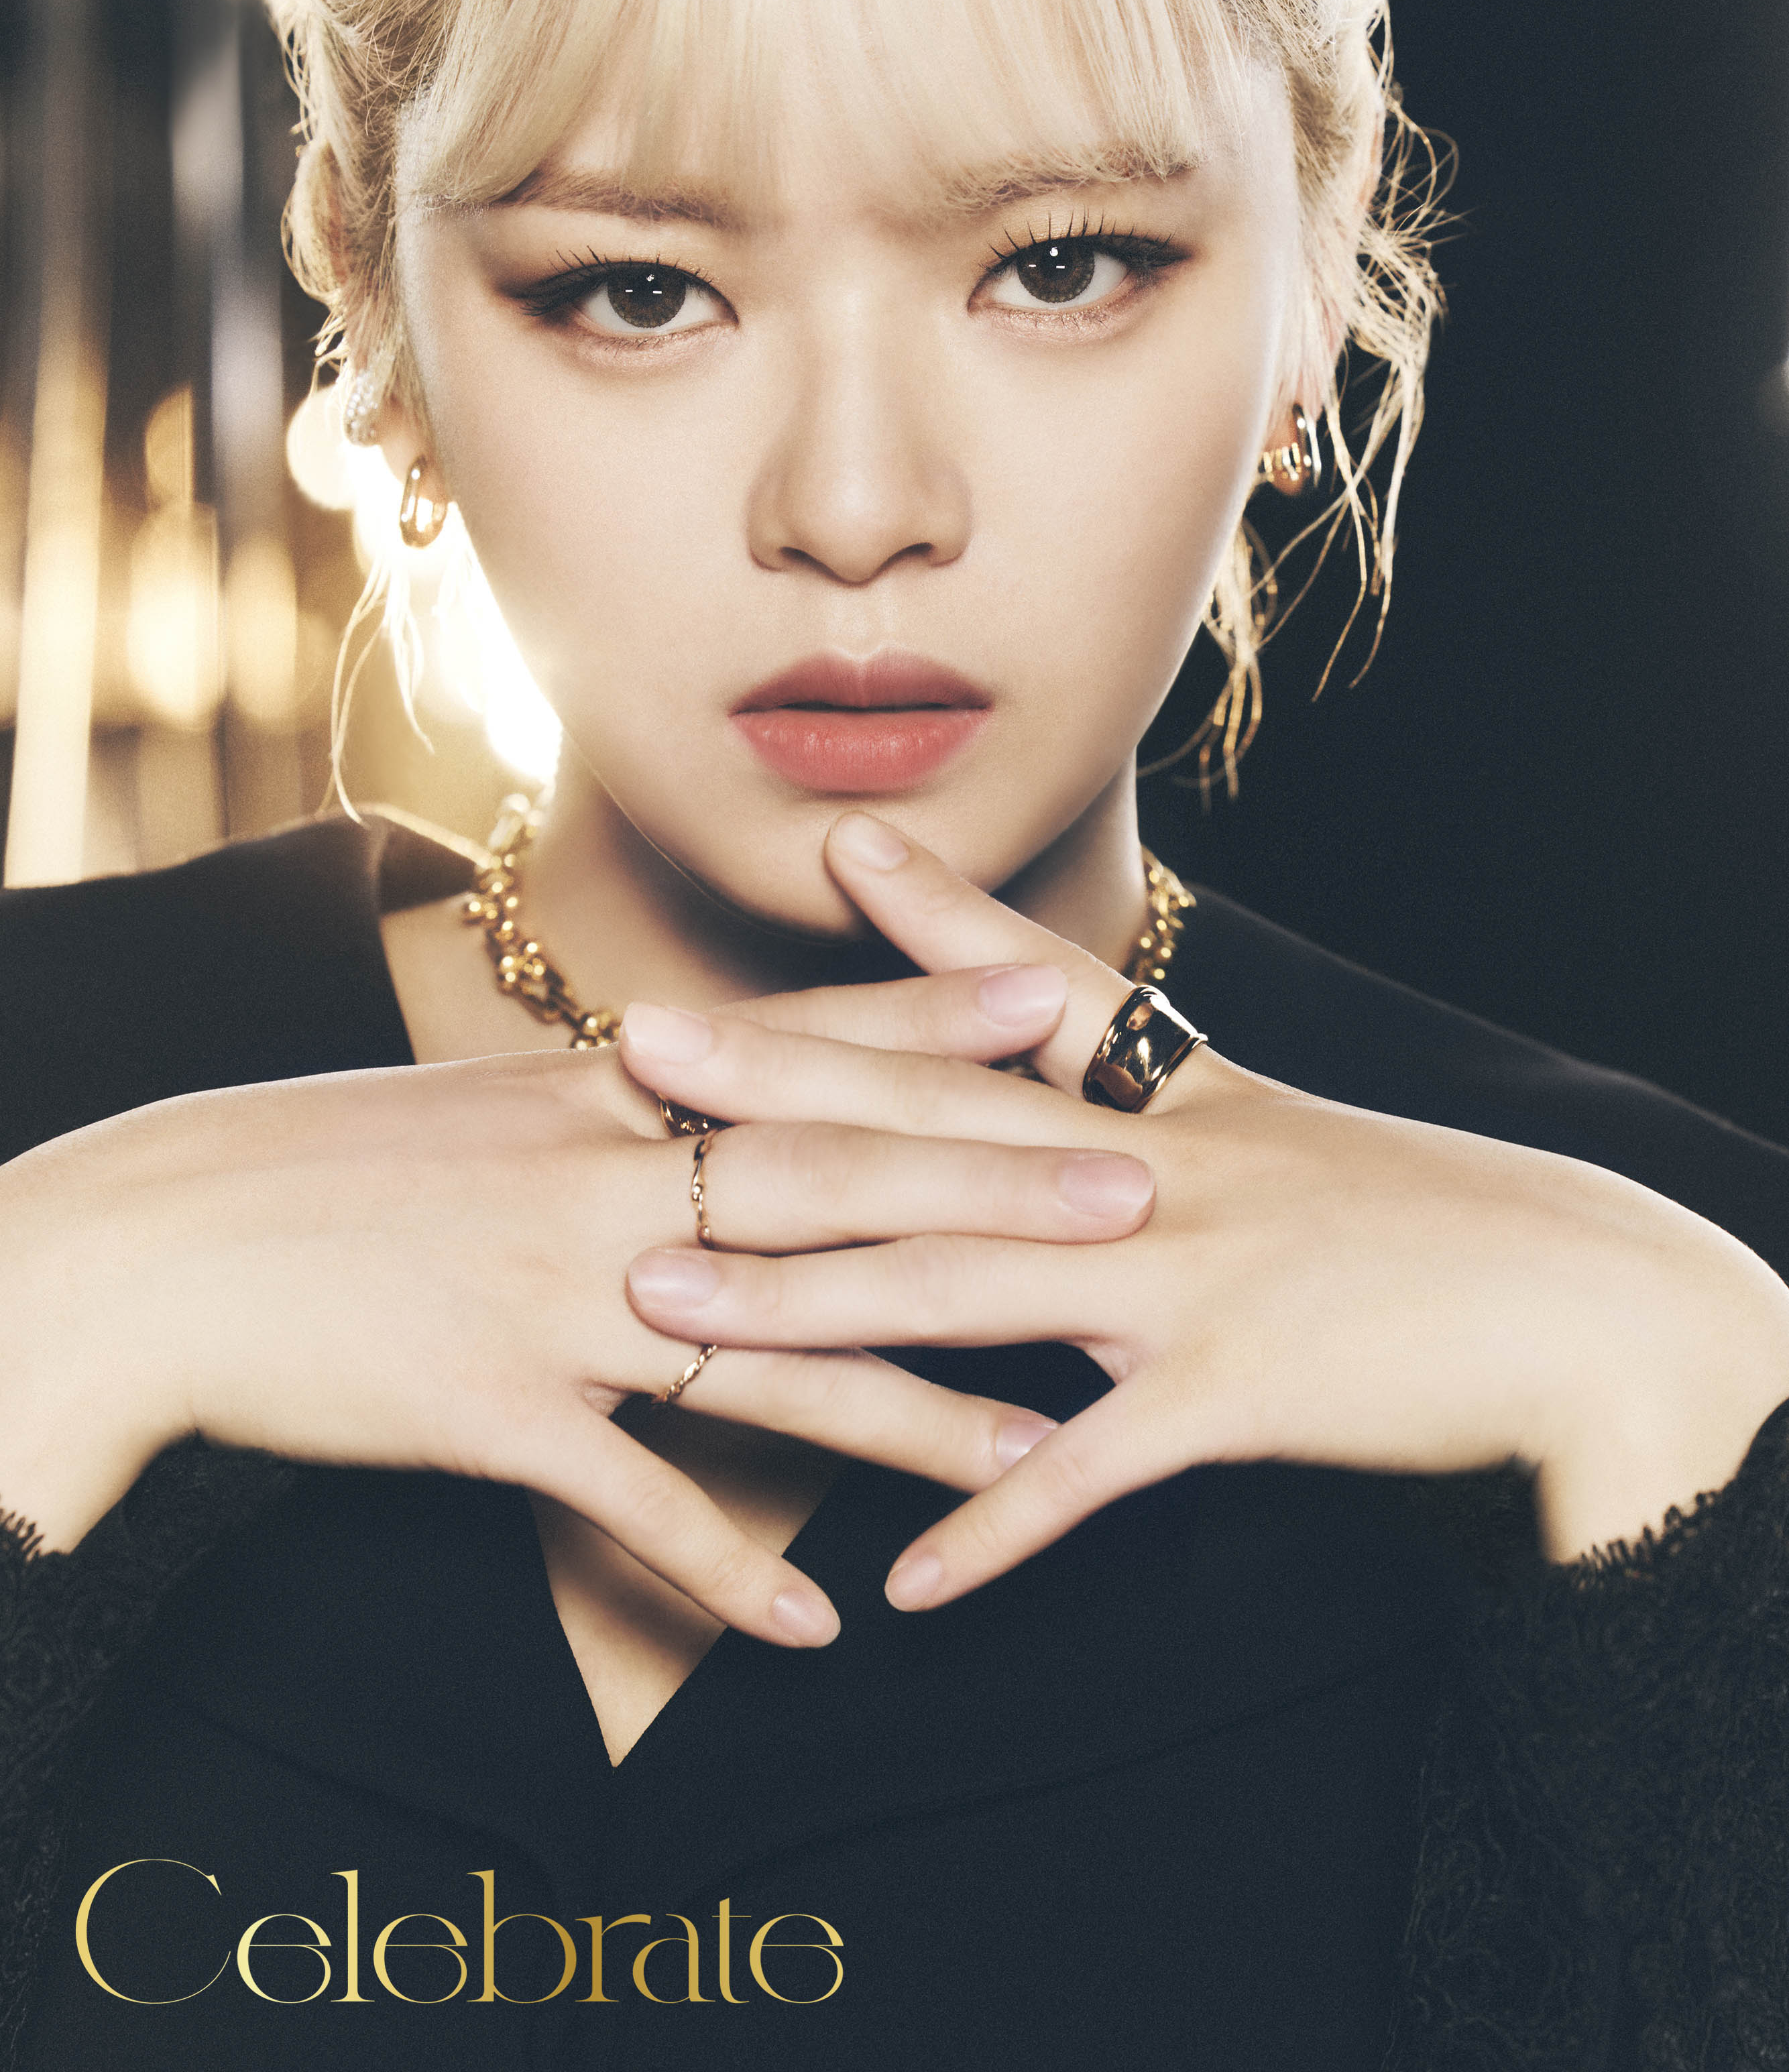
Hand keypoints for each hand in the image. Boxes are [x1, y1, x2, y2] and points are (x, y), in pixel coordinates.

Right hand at [0, 982, 1152, 1642]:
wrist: (177, 1244)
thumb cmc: (333, 1170)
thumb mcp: (480, 1106)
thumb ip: (603, 1097)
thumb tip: (694, 1067)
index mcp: (598, 1094)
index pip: (795, 1046)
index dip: (928, 1019)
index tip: (1058, 997)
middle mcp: (601, 1181)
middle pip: (827, 1182)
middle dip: (986, 1190)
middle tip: (1131, 1198)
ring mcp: (557, 1298)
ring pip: (769, 1356)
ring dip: (912, 1411)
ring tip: (1042, 1455)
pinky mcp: (498, 1413)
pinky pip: (635, 1504)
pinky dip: (729, 1570)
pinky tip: (825, 1629)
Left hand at [623, 811, 1788, 1605]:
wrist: (1552, 1299)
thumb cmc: (1390, 1210)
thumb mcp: (1256, 1114)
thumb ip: (1135, 1058)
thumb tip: (1044, 996)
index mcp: (1157, 1095)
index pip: (1010, 995)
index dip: (909, 928)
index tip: (812, 860)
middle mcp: (1146, 1167)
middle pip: (933, 1119)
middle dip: (775, 1089)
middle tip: (636, 1052)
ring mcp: (1182, 1276)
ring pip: (960, 1285)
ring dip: (804, 1310)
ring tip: (666, 1322)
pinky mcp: (1230, 1395)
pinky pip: (1087, 1475)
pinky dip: (995, 1527)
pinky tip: (900, 1589)